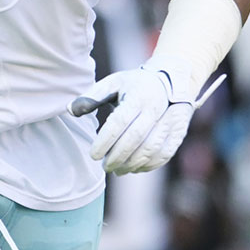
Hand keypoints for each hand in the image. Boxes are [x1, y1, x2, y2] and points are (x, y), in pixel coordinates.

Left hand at [70, 63, 224, 174]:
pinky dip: (150, 165)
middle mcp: (156, 109)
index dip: (106, 140)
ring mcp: (171, 121)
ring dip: (133, 163)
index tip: (94, 155)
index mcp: (138, 96)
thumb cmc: (136, 84)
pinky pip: (165, 153)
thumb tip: (70, 111)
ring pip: (152, 149)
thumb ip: (92, 96)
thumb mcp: (113, 82)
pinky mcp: (179, 132)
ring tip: (118, 170)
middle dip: (118, 156)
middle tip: (105, 166)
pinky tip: (135, 168)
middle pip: (136, 138)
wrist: (173, 79)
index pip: (120, 122)